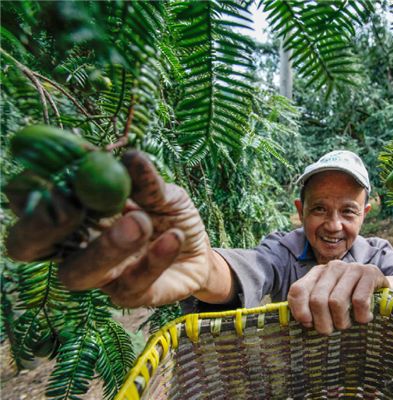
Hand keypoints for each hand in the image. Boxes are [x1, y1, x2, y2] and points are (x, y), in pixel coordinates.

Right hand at [6, 151, 232, 306]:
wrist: (200, 251)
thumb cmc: (168, 217)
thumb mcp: (163, 193)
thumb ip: (145, 181)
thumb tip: (131, 157)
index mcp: (74, 213)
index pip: (32, 203)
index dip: (31, 191)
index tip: (52, 174)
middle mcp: (74, 246)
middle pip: (28, 245)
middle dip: (39, 227)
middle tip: (70, 207)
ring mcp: (98, 276)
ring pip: (78, 272)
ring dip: (104, 247)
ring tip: (140, 222)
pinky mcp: (128, 296)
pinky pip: (131, 284)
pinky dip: (154, 259)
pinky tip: (174, 237)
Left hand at [287, 260, 388, 334]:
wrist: (382, 291)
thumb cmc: (350, 302)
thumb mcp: (328, 304)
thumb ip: (311, 309)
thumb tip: (305, 321)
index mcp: (317, 273)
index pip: (298, 291)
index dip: (300, 312)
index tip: (308, 325)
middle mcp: (333, 267)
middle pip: (317, 300)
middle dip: (323, 323)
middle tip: (332, 331)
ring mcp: (352, 268)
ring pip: (336, 302)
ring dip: (342, 322)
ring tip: (349, 324)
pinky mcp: (370, 272)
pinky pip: (359, 301)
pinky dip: (361, 316)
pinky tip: (364, 318)